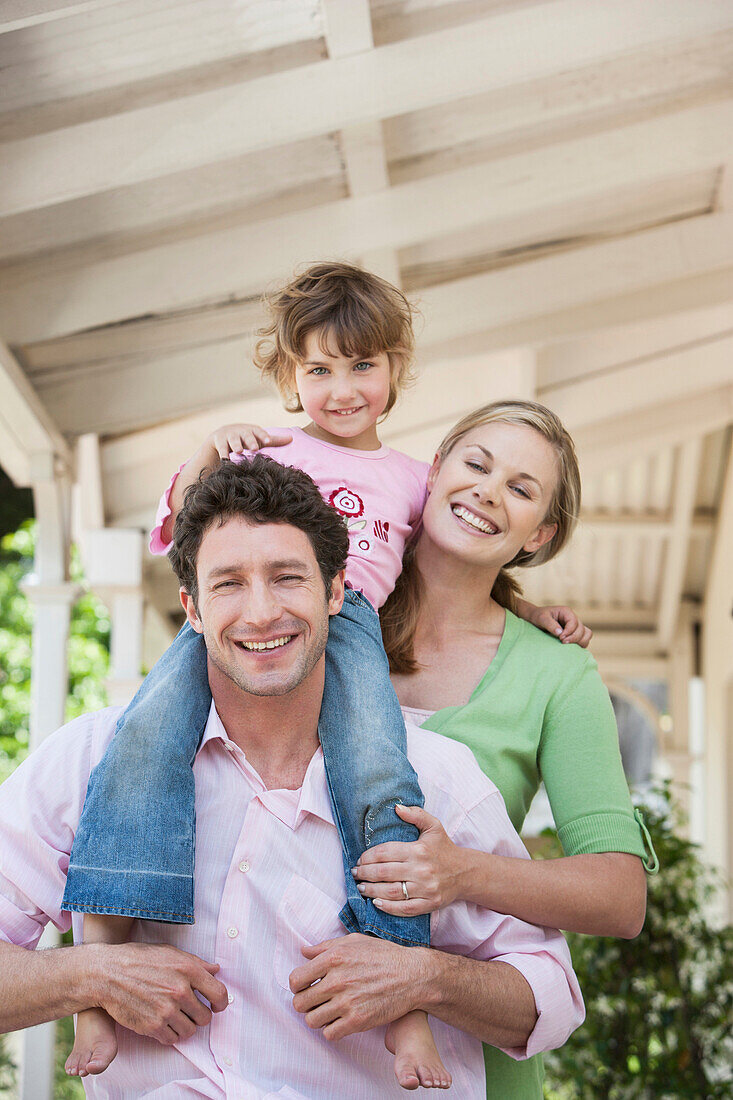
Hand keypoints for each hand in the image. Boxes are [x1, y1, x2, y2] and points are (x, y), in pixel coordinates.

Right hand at [92, 942, 228, 1045]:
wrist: (107, 974)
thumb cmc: (138, 960)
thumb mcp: (169, 952)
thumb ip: (195, 962)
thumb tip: (216, 970)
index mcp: (188, 969)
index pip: (219, 993)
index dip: (221, 1002)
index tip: (216, 1006)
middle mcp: (180, 990)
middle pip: (205, 1016)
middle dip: (199, 1015)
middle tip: (190, 1011)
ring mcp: (166, 1010)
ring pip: (190, 1030)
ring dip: (185, 1026)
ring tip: (175, 1017)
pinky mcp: (153, 1026)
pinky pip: (173, 1039)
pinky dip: (170, 1034)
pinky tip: (163, 1023)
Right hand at [207, 424, 291, 458]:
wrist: (222, 436)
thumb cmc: (246, 439)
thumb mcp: (258, 439)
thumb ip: (274, 440)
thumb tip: (292, 438)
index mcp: (252, 430)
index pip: (259, 432)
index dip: (263, 436)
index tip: (268, 441)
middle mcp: (241, 431)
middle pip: (246, 436)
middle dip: (250, 441)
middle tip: (254, 448)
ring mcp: (229, 436)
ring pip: (233, 440)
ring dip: (236, 445)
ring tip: (239, 451)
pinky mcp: (218, 441)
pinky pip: (221, 448)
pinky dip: (223, 454)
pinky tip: (225, 460)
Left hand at [289, 933, 429, 1039]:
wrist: (412, 975)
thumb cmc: (383, 955)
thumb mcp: (354, 941)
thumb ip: (325, 946)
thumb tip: (304, 952)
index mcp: (333, 958)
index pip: (295, 980)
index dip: (298, 986)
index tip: (306, 987)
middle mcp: (337, 980)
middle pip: (300, 1003)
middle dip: (305, 1003)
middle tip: (316, 1001)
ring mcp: (347, 1002)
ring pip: (311, 1021)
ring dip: (317, 1018)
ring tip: (328, 1011)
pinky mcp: (358, 1021)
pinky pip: (329, 1034)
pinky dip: (332, 1029)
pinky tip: (340, 1020)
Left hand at [353, 804, 462, 914]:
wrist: (465, 872)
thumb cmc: (444, 848)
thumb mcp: (433, 826)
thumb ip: (415, 815)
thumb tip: (396, 807)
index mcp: (418, 850)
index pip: (385, 853)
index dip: (368, 857)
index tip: (359, 859)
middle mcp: (421, 870)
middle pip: (384, 873)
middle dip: (365, 873)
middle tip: (355, 873)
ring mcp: (425, 889)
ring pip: (391, 891)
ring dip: (371, 890)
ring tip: (360, 887)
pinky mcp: (429, 904)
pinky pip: (405, 908)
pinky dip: (388, 907)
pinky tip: (376, 903)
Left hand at [532, 605, 591, 647]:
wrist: (535, 620)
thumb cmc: (538, 617)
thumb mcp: (541, 618)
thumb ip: (550, 624)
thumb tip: (560, 633)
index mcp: (567, 612)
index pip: (574, 623)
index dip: (569, 631)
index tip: (560, 638)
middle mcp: (573, 619)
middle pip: (582, 630)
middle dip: (574, 638)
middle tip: (562, 642)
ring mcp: (575, 627)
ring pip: (587, 635)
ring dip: (580, 642)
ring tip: (568, 646)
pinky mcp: (574, 634)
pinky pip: (584, 639)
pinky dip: (581, 644)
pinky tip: (571, 648)